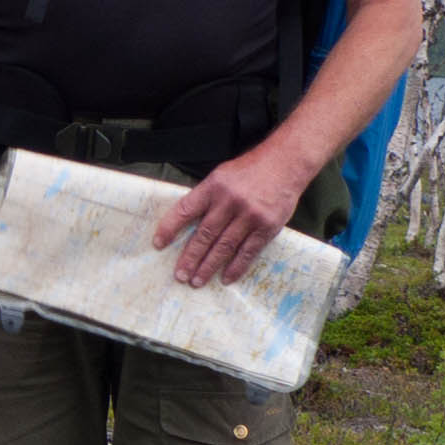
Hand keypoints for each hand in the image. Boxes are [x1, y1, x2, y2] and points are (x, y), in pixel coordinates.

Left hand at [154, 147, 310, 287]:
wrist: (286, 164)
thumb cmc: (249, 171)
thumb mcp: (222, 176)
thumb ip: (206, 197)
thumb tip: (186, 223)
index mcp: (214, 186)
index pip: (185, 209)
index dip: (169, 227)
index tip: (158, 244)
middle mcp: (230, 201)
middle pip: (204, 234)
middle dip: (190, 257)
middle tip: (180, 275)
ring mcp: (249, 215)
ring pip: (224, 246)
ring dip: (209, 266)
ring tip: (197, 281)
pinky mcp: (267, 226)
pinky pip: (248, 251)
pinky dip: (236, 267)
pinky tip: (225, 278)